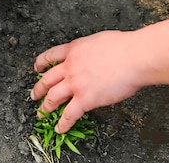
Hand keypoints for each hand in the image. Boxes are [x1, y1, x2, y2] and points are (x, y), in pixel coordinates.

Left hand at [31, 30, 145, 132]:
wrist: (133, 57)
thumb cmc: (123, 47)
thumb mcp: (97, 40)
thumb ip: (88, 50)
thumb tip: (91, 54)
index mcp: (73, 50)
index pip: (50, 56)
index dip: (40, 64)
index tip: (37, 69)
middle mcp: (69, 67)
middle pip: (47, 79)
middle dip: (38, 88)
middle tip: (34, 94)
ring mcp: (75, 84)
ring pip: (52, 97)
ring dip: (45, 107)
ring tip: (41, 113)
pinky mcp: (85, 99)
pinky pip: (69, 114)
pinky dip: (63, 123)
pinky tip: (59, 128)